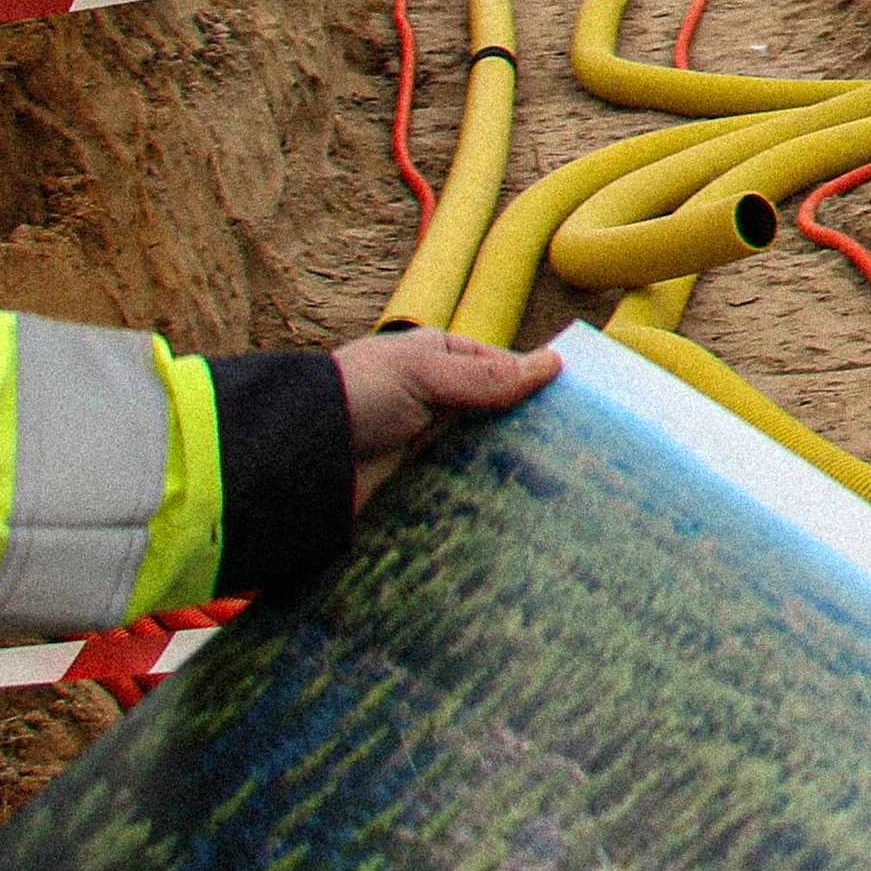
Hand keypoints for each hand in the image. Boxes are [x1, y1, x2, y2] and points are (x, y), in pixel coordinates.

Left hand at [333, 330, 558, 501]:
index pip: (503, 370)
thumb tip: (553, 364)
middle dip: (526, 433)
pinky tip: (511, 511)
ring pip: (481, 455)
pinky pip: (457, 490)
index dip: (537, 388)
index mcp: (437, 359)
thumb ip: (488, 376)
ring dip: (506, 470)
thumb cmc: (353, 397)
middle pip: (496, 416)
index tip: (580, 411)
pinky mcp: (414, 486)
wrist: (290, 458)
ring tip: (554, 490)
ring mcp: (424, 445)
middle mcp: (434, 401)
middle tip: (575, 455)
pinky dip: (479, 499)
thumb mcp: (423, 373)